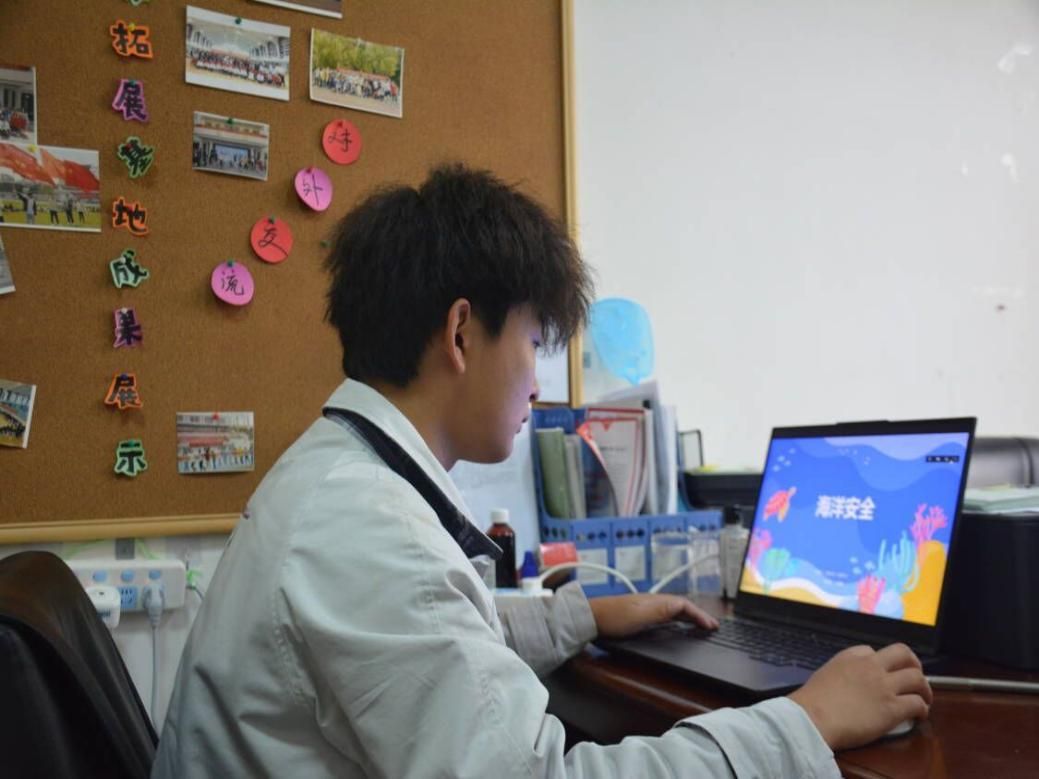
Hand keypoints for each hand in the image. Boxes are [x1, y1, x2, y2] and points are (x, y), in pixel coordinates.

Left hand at [587, 593, 718, 638]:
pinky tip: (676, 626)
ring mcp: (646, 608)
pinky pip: (665, 616)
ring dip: (689, 618)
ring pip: (674, 611)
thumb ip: (664, 611)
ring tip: (699, 626)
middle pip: (681, 607)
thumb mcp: (643, 616)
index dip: (700, 615)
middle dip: (698, 616)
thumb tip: (686, 608)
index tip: (712, 626)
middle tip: (711, 626)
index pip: (685, 606)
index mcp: (657, 601)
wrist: (592, 617)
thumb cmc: (615, 618)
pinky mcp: (639, 616)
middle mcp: (654, 602)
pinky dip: (677, 620)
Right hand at [788, 643, 932, 750]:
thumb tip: (848, 684)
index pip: (874, 651)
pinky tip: (919, 716)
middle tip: (915, 676)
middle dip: (913, 663)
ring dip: (924, 688)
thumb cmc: (811, 701)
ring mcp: (884, 686)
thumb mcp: (825, 674)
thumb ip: (841, 673)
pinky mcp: (893, 708)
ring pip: (917, 678)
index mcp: (851, 656)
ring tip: (924, 698)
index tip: (882, 672)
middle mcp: (871, 666)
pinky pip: (917, 704)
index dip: (882, 662)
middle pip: (903, 654)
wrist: (812, 718)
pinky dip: (923, 709)